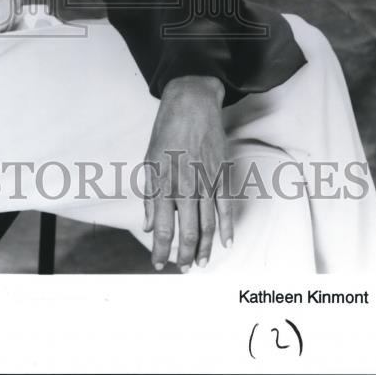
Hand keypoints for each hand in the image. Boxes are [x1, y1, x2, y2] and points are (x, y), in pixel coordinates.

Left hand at [142, 75, 232, 272]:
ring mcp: (205, 182)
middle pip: (188, 232)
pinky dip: (227, 227)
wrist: (191, 105)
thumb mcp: (149, 161)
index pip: (163, 228)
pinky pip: (226, 207)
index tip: (159, 264)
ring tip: (202, 263)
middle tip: (183, 269)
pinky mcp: (221, 175)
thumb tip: (148, 225)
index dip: (161, 251)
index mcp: (163, 183)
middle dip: (185, 256)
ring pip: (208, 225)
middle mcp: (185, 186)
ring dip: (206, 248)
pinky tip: (226, 243)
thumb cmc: (166, 132)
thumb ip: (150, 196)